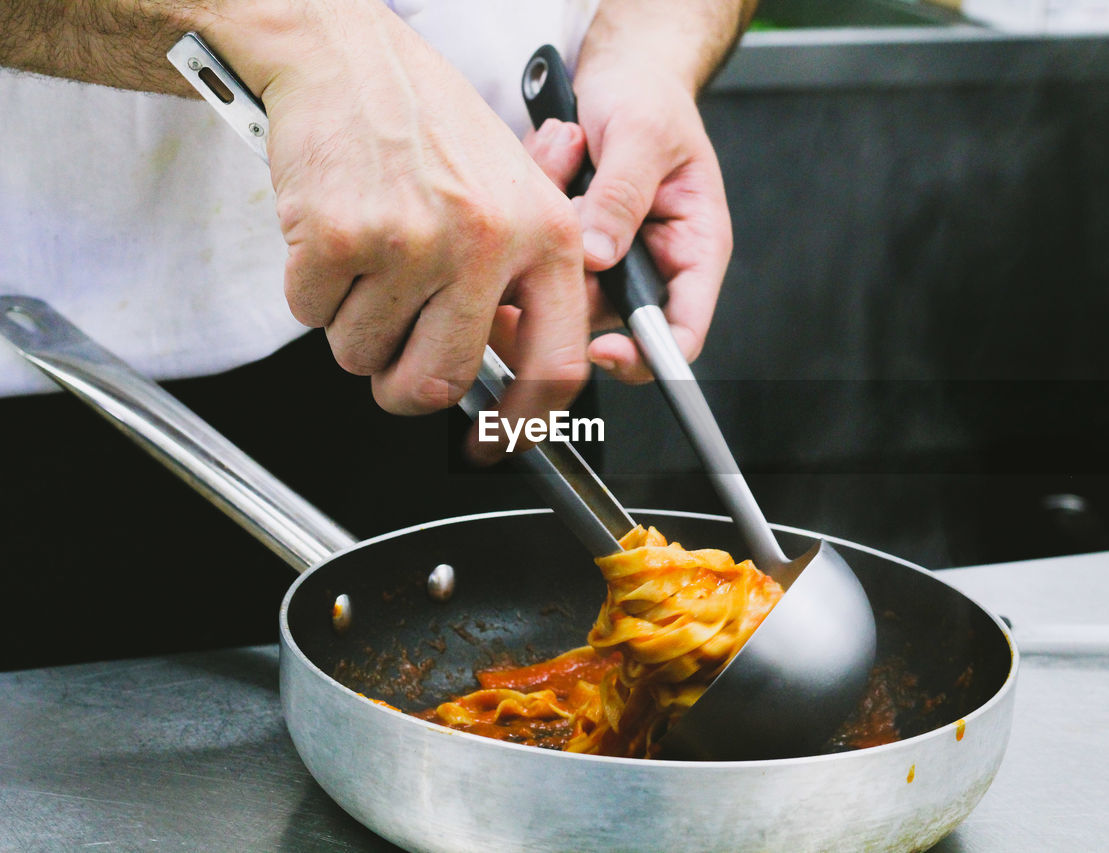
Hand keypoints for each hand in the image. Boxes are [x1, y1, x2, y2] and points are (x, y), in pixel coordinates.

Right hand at [204, 0, 589, 445]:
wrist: (347, 56)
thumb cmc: (430, 126)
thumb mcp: (511, 193)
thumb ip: (519, 286)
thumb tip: (511, 378)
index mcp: (546, 236)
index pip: (556, 367)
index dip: (523, 425)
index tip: (494, 443)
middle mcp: (487, 242)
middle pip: (441, 382)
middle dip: (403, 389)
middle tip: (390, 362)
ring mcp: (412, 241)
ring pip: (364, 355)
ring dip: (352, 327)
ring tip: (366, 259)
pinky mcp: (339, 234)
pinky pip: (310, 316)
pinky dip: (310, 290)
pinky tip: (331, 236)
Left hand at [520, 62, 732, 383]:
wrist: (619, 72)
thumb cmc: (649, 96)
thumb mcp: (642, 134)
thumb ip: (623, 196)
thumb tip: (600, 256)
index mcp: (693, 249)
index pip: (681, 332)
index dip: (645, 354)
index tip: (602, 349)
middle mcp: (651, 264)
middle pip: (608, 318)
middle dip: (573, 280)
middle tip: (556, 221)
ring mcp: (607, 259)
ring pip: (566, 287)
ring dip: (551, 233)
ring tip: (563, 157)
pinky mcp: (570, 246)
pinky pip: (540, 255)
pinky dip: (534, 213)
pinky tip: (550, 158)